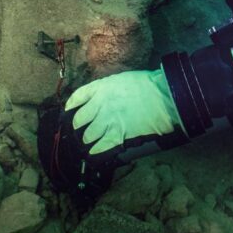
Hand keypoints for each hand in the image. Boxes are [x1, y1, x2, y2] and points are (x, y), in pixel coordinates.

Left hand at [64, 69, 180, 155]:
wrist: (162, 97)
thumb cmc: (146, 85)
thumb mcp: (122, 80)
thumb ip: (109, 89)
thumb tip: (105, 97)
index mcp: (100, 89)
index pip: (78, 97)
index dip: (71, 105)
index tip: (69, 110)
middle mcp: (99, 105)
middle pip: (79, 120)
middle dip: (78, 126)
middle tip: (81, 129)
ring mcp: (107, 121)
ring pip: (88, 135)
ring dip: (88, 139)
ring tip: (91, 141)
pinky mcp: (117, 135)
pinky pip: (100, 147)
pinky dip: (96, 151)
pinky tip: (95, 152)